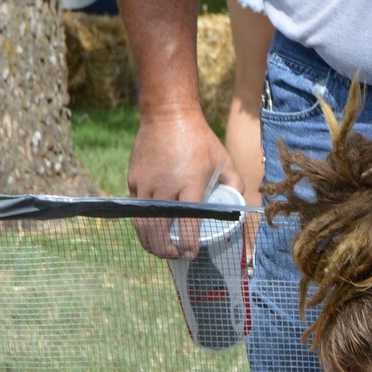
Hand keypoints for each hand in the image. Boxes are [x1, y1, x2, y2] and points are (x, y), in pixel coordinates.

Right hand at [127, 110, 239, 258]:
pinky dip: (142, 224)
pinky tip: (151, 231)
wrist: (168, 114)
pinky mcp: (133, 179)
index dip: (188, 244)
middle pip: (159, 230)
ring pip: (143, 223)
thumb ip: (235, 184)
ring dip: (150, 242)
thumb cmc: (200, 140)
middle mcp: (165, 187)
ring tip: (161, 251)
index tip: (191, 254)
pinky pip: (136, 209)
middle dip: (166, 250)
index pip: (187, 224)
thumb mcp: (224, 161)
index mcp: (190, 185)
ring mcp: (146, 184)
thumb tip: (238, 205)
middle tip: (175, 256)